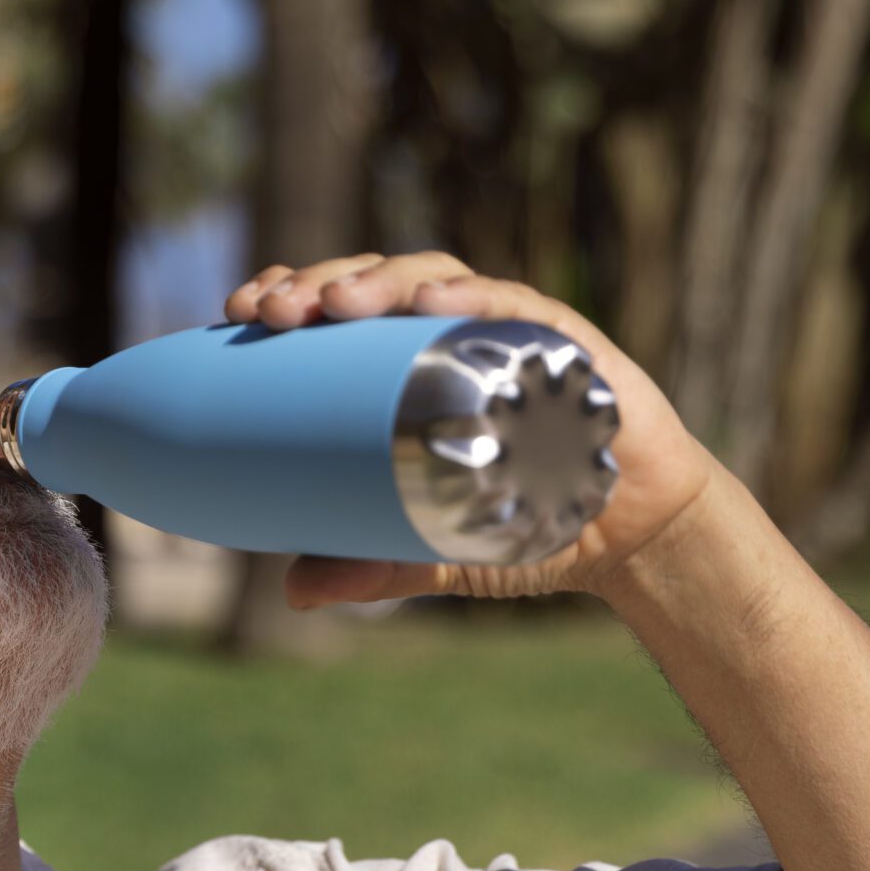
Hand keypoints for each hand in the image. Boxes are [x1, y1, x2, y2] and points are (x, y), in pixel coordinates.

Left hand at [222, 252, 723, 606]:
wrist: (633, 538)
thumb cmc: (528, 525)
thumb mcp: (434, 551)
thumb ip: (370, 567)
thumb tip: (293, 592)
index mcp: (409, 368)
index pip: (339, 312)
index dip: (289, 294)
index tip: (236, 311)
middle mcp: (453, 336)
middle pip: (373, 283)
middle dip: (315, 283)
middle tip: (269, 309)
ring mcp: (510, 332)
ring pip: (434, 279)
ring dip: (379, 280)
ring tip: (334, 302)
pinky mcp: (568, 342)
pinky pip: (516, 305)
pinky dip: (471, 298)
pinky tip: (430, 302)